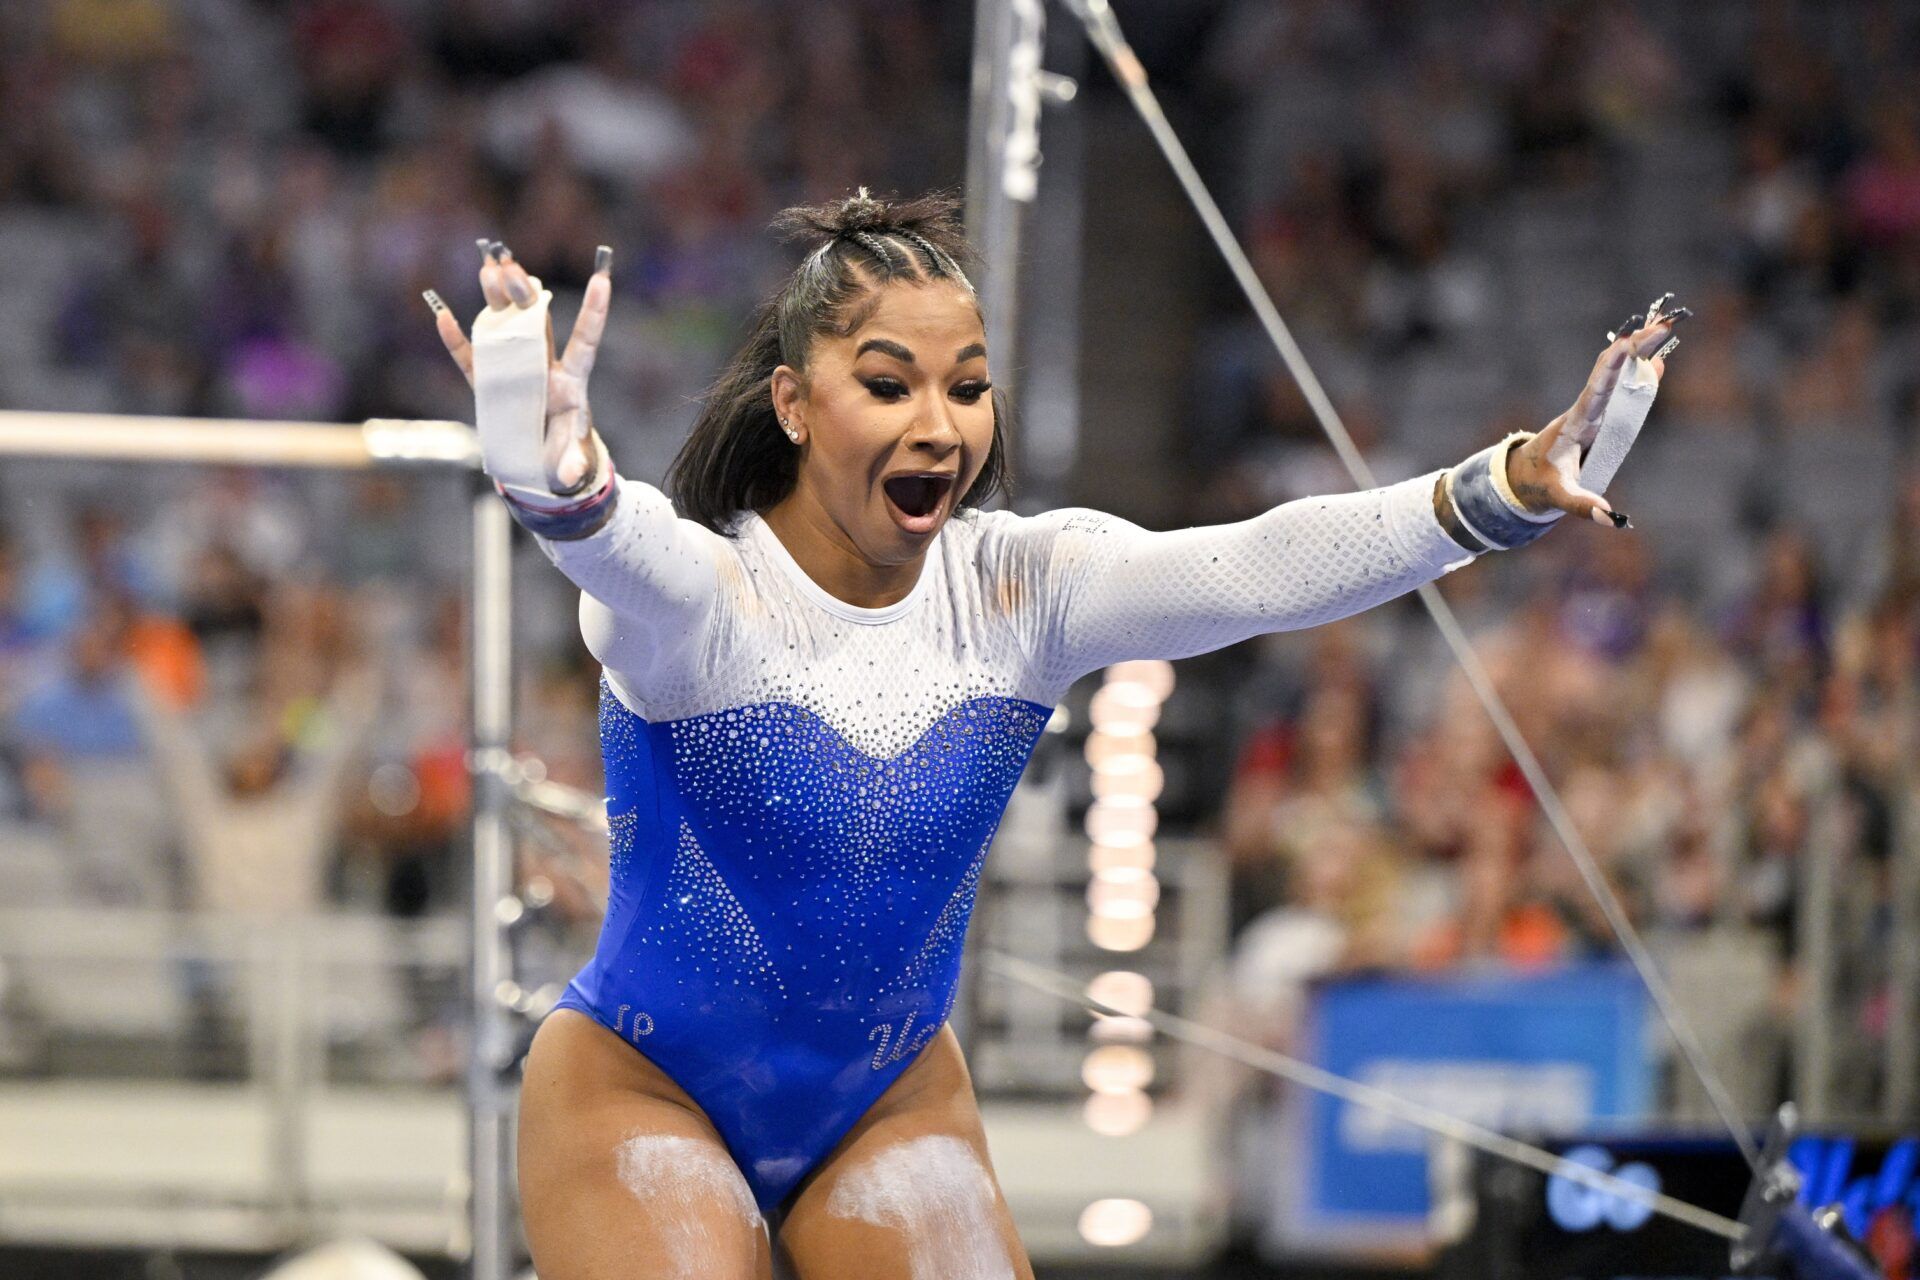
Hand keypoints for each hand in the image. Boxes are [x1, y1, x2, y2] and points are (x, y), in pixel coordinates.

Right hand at [426, 242, 612, 494]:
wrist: (541, 466)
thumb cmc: (564, 458)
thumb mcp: (571, 463)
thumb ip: (571, 465)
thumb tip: (570, 476)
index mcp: (571, 382)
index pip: (585, 340)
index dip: (594, 311)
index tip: (604, 278)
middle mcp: (544, 367)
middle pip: (537, 323)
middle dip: (524, 293)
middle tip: (510, 264)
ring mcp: (515, 372)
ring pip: (505, 328)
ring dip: (496, 299)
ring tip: (488, 266)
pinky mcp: (489, 386)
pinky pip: (471, 359)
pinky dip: (457, 341)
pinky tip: (443, 314)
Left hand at [1506, 301, 1687, 524]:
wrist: (1524, 477)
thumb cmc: (1539, 483)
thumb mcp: (1559, 496)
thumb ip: (1583, 506)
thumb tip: (1610, 518)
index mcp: (1577, 422)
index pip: (1596, 390)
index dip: (1611, 367)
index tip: (1626, 342)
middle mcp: (1587, 409)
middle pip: (1612, 371)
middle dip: (1636, 346)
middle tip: (1663, 323)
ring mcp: (1595, 411)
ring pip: (1619, 374)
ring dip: (1640, 351)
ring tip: (1665, 325)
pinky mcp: (1601, 417)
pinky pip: (1622, 390)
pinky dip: (1639, 373)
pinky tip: (1658, 360)